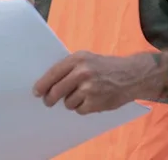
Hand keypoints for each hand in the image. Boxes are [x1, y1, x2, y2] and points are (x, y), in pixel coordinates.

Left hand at [32, 51, 158, 114]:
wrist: (131, 75)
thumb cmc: (105, 66)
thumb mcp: (86, 58)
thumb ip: (69, 67)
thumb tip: (48, 82)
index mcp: (77, 59)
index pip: (53, 73)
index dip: (42, 84)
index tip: (36, 92)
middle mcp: (82, 73)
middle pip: (56, 91)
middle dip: (50, 98)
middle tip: (48, 102)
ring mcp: (89, 89)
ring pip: (68, 103)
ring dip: (70, 102)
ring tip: (80, 95)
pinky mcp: (96, 102)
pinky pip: (80, 110)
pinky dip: (82, 108)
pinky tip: (90, 100)